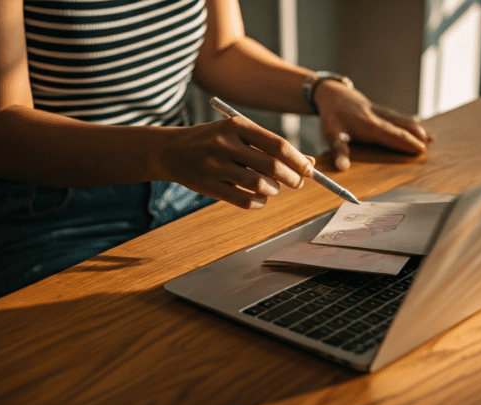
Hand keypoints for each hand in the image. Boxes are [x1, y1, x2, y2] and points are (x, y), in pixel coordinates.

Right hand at [156, 116, 313, 208]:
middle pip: (272, 166)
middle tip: (297, 183)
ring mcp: (215, 166)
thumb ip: (271, 147)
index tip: (309, 170)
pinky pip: (244, 201)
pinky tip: (260, 198)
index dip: (298, 160)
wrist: (170, 150)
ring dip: (274, 191)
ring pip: (260, 185)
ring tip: (273, 189)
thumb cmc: (213, 141)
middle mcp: (225, 144)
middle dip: (292, 178)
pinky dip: (259, 203)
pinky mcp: (208, 186)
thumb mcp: (239, 134)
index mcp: (236, 126)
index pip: (277, 145)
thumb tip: (308, 163)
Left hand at [313, 80, 434, 170]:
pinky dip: (410, 122)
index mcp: (369, 124)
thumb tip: (342, 167)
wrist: (332, 93)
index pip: (391, 134)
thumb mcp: (330, 132)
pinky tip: (419, 124)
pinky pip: (398, 117)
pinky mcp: (381, 110)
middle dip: (416, 135)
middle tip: (429, 145)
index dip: (406, 142)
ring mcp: (381, 112)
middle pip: (401, 125)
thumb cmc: (332, 114)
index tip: (420, 149)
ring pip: (402, 119)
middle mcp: (378, 117)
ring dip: (417, 128)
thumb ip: (338, 150)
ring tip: (431, 138)